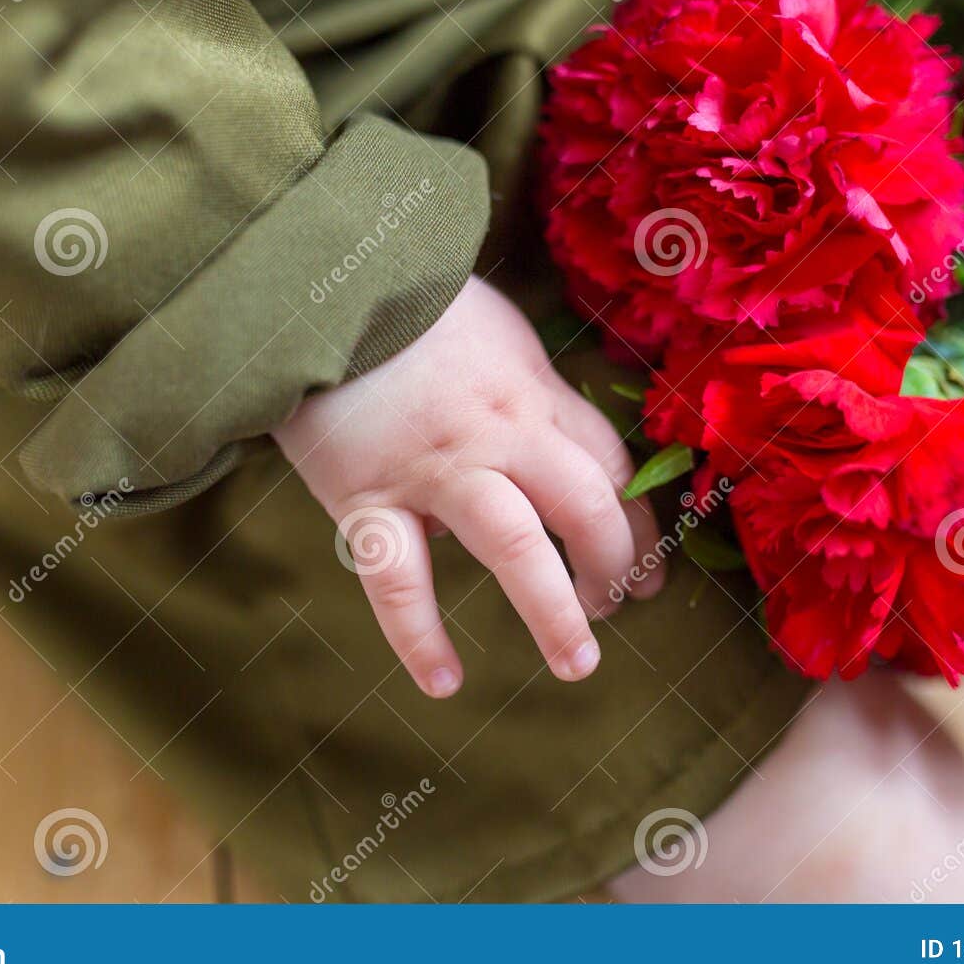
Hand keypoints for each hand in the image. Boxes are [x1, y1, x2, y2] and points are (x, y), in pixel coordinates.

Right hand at [273, 277, 665, 697]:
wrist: (317, 280)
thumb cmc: (409, 300)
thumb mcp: (495, 332)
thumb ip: (524, 393)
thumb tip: (539, 460)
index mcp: (532, 392)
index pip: (610, 466)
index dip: (637, 522)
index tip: (645, 563)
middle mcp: (500, 433)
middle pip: (586, 507)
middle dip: (614, 567)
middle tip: (614, 609)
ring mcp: (435, 468)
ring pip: (516, 547)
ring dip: (555, 612)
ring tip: (578, 662)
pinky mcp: (366, 494)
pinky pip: (398, 578)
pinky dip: (420, 636)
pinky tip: (445, 682)